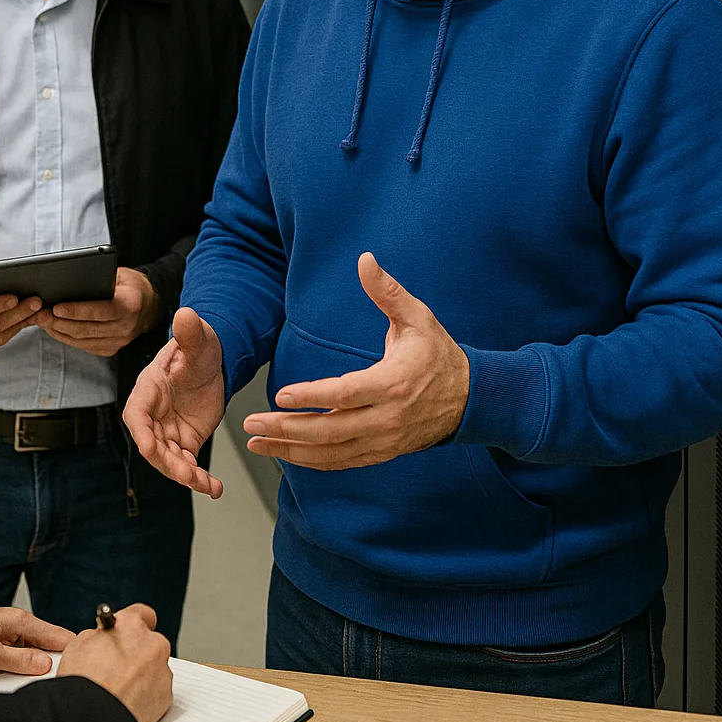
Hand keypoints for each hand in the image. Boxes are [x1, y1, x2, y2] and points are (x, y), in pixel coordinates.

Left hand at [0, 606, 71, 676]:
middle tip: (63, 679)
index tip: (82, 665)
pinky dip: (25, 664)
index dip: (71, 650)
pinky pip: (21, 654)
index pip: (57, 635)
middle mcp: (18, 624)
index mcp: (20, 621)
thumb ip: (20, 660)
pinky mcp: (3, 641)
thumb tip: (45, 664)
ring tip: (45, 681)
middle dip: (54, 660)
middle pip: (47, 644)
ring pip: (34, 650)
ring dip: (38, 665)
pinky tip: (25, 676)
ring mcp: (10, 632)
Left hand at [34, 267, 159, 357]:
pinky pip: (83, 346)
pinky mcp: (110, 349)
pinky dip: (65, 337)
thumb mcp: (119, 275)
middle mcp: (127, 327)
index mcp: (131, 305)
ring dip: (58, 331)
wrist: (148, 304)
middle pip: (86, 329)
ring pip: (81, 340)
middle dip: (59, 322)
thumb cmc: (129, 284)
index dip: (76, 311)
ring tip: (41, 320)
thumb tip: (67, 283)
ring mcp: (119, 342)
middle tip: (40, 314)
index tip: (56, 307)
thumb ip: (99, 279)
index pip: (101, 311)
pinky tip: (53, 328)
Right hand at [60, 604, 171, 721]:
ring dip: (142, 675)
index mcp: (131, 625)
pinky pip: (158, 690)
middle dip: (136, 653)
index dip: (132, 625)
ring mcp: (162, 671)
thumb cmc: (82, 685)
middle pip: (149, 643)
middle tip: (117, 668)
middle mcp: (152, 644)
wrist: (90, 721)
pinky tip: (127, 703)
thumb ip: (98, 635)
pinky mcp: (166, 696)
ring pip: (154, 667)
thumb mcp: (79, 646)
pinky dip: (147, 695)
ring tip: (120, 690)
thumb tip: (103, 638)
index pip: (142, 614)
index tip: (127, 634)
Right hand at [122, 307, 224, 497]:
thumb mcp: (197, 338)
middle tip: (188, 474)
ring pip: (169, 460)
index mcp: (150, 388)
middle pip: (152, 444)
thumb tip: (185, 313)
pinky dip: (198, 478)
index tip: (150, 447)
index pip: (137, 414)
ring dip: (184, 475)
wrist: (214, 362)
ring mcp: (168, 430)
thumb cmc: (198, 347)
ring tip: (205, 484)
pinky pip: (187, 464)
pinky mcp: (184, 441)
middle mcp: (154, 413)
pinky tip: (213, 488)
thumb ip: (190, 331)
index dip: (141, 432)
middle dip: (167, 462)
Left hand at [243, 252, 469, 469]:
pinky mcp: (382, 452)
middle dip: (287, 429)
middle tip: (251, 424)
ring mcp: (384, 440)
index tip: (282, 394)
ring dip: (291, 450)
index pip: (347, 394)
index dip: (313, 396)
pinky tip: (287, 454)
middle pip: (330, 430)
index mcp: (394, 384)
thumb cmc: (438, 353)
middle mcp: (387, 418)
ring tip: (257, 444)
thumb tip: (364, 259)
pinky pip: (342, 462)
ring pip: (331, 452)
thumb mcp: (417, 317)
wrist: (470, 399)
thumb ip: (387, 291)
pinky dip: (312, 461)